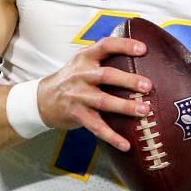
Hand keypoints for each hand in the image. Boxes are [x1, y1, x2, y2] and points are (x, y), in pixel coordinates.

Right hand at [36, 35, 152, 152]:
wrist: (43, 99)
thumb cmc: (72, 80)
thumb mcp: (82, 63)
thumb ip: (104, 59)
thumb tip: (140, 58)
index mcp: (85, 58)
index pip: (105, 46)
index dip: (124, 45)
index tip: (143, 49)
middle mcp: (81, 75)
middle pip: (106, 75)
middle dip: (128, 80)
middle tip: (147, 86)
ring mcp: (78, 96)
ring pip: (103, 101)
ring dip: (125, 106)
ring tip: (144, 110)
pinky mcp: (77, 115)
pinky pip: (96, 127)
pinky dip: (112, 137)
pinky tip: (125, 145)